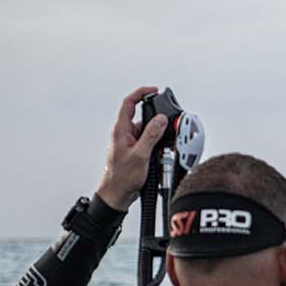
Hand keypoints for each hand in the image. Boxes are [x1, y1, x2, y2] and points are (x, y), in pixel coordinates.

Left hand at [96, 86, 167, 209]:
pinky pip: (148, 141)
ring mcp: (130, 141)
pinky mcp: (135, 149)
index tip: (154, 91)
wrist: (117, 194)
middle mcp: (124, 133)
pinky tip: (159, 153)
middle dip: (156, 120)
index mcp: (120, 130)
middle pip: (142, 116)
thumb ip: (151, 135)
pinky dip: (156, 144)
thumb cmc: (122, 177)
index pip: (129, 103)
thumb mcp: (140, 155)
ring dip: (157, 136)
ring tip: (161, 147)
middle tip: (167, 124)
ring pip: (147, 130)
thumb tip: (160, 119)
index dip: (141, 93)